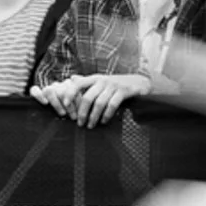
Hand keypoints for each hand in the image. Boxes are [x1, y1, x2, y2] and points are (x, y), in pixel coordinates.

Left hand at [32, 71, 151, 127]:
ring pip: (99, 103)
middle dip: (82, 112)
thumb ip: (87, 82)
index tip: (65, 105)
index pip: (78, 83)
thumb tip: (71, 79)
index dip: (70, 93)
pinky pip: (112, 105)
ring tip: (90, 126)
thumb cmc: (117, 86)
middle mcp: (103, 80)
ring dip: (93, 117)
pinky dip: (106, 115)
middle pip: (88, 97)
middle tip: (80, 124)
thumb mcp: (101, 82)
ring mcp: (114, 85)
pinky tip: (104, 122)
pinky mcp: (124, 91)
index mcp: (95, 78)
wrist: (140, 83)